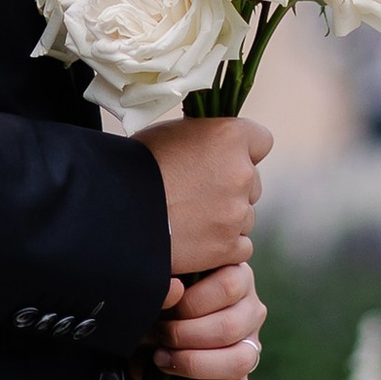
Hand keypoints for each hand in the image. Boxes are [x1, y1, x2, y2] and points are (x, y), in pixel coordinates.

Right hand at [136, 115, 270, 278]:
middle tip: (198, 192)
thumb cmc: (139, 164)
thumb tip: (215, 146)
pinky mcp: (229, 247)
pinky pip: (241, 246)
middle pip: (252, 182)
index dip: (243, 150)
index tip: (225, 158)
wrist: (119, 210)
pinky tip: (197, 239)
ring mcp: (237, 213)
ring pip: (245, 215)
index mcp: (229, 137)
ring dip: (226, 218)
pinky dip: (224, 246)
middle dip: (232, 187)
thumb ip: (206, 139)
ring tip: (190, 217)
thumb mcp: (174, 133)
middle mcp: (241, 173)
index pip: (261, 141)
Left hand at [152, 262, 265, 379]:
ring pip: (242, 360)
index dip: (190, 303)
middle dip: (185, 336)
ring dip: (197, 364)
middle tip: (158, 335)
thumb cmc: (161, 293)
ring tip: (165, 360)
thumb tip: (173, 291)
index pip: (227, 288)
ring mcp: (251, 343)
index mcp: (235, 272)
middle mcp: (250, 306)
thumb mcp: (165, 280)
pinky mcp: (244, 378)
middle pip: (230, 327)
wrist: (152, 320)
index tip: (163, 306)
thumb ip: (169, 282)